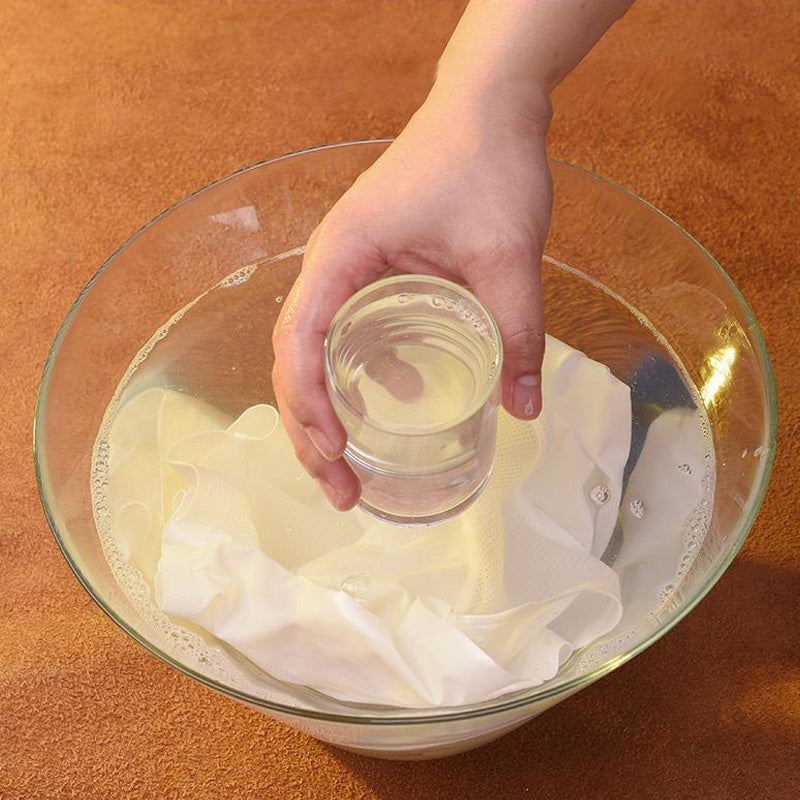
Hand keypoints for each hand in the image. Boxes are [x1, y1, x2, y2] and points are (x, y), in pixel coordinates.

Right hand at [272, 82, 552, 510]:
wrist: (488, 107)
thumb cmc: (486, 163)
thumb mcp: (507, 255)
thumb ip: (517, 331)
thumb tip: (523, 410)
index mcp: (342, 254)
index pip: (300, 339)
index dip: (307, 403)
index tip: (335, 452)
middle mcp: (331, 265)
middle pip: (294, 359)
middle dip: (308, 429)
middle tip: (340, 490)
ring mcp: (347, 268)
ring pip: (314, 352)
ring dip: (324, 411)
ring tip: (348, 466)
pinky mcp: (373, 270)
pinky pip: (348, 332)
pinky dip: (357, 376)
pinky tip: (392, 400)